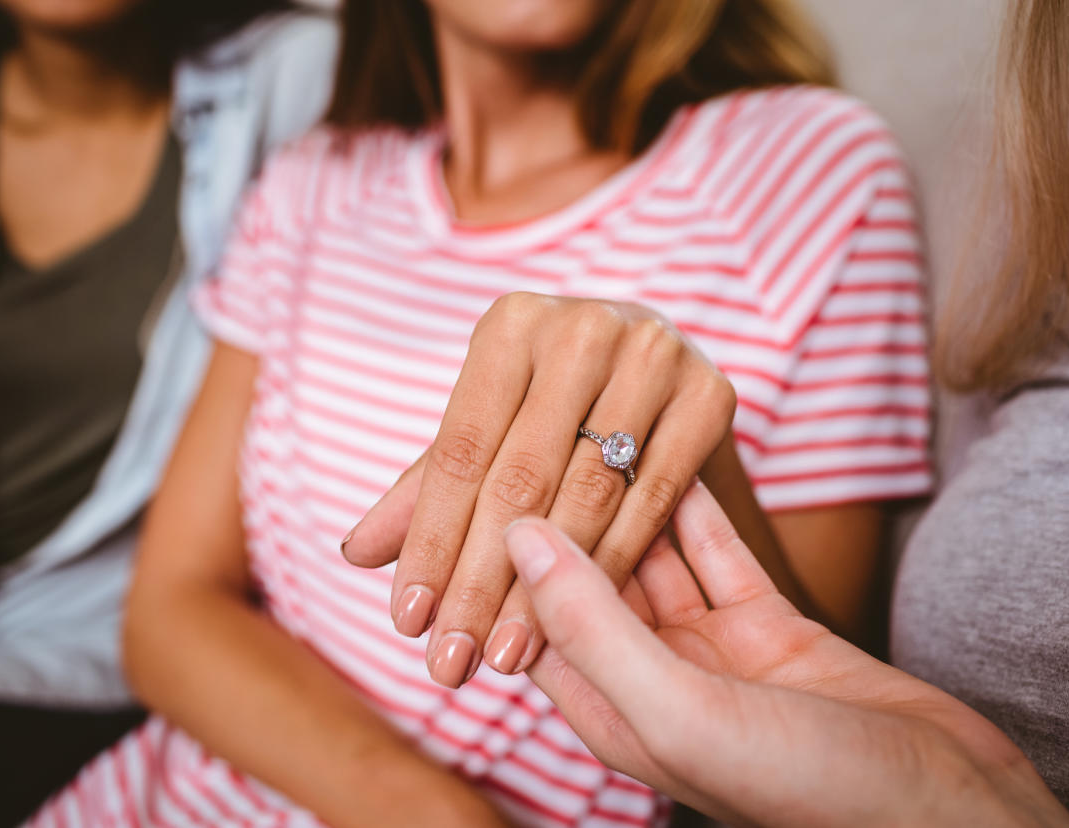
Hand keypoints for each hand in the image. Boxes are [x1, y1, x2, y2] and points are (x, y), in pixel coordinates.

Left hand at [342, 292, 735, 687]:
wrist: (658, 358)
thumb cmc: (551, 400)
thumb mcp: (487, 429)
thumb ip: (428, 489)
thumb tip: (357, 553)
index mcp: (510, 324)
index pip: (460, 452)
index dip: (431, 542)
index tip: (408, 622)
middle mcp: (582, 327)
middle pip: (520, 479)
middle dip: (481, 582)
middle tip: (453, 663)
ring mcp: (654, 354)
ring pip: (588, 495)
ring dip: (545, 589)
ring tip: (507, 657)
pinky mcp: (711, 394)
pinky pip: (653, 499)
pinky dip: (612, 566)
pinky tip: (580, 620)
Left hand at [504, 481, 1068, 827]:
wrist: (946, 812)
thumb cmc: (808, 789)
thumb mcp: (680, 709)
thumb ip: (595, 627)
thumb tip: (520, 538)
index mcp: (611, 713)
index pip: (532, 620)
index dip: (508, 556)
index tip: (486, 477)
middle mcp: (652, 680)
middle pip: (590, 582)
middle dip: (568, 514)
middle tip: (547, 428)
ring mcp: (711, 652)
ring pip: (654, 559)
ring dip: (630, 500)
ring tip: (602, 425)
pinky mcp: (769, 628)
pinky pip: (718, 553)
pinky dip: (698, 507)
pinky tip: (678, 452)